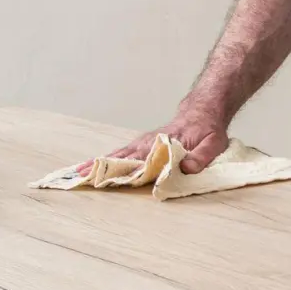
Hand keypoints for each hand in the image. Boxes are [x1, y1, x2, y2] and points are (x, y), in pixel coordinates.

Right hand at [82, 104, 228, 175]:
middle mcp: (149, 143)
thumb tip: (184, 168)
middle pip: (122, 157)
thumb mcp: (213, 143)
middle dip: (100, 167)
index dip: (125, 171)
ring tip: (76, 174)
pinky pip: (121, 154)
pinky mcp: (142, 146)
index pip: (141, 160)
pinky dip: (105, 161)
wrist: (202, 110)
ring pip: (117, 155)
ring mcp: (143, 143)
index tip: (107, 179)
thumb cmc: (208, 130)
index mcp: (163, 144)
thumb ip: (201, 157)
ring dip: (98, 164)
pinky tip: (93, 167)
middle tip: (78, 176)